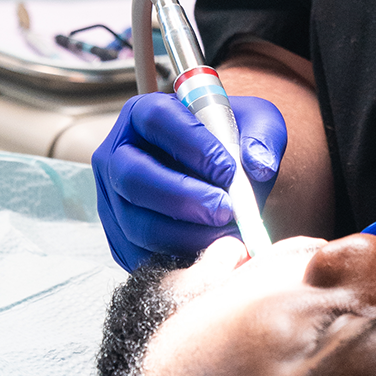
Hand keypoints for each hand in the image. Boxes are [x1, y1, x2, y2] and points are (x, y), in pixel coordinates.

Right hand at [93, 92, 286, 270]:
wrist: (219, 181)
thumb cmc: (232, 145)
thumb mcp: (257, 124)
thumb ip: (263, 135)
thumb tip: (257, 166)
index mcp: (143, 114)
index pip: (158, 120)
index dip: (194, 146)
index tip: (229, 172)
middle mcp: (116, 155)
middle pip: (134, 177)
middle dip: (184, 198)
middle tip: (226, 210)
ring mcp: (112, 199)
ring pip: (136, 223)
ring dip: (185, 235)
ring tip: (227, 236)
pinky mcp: (120, 238)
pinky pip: (140, 257)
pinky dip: (179, 261)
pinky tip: (212, 255)